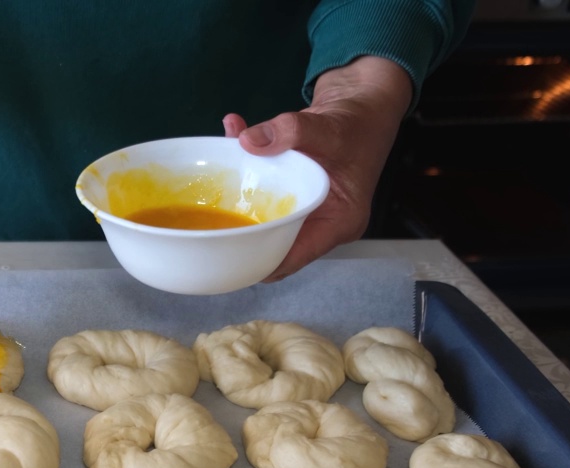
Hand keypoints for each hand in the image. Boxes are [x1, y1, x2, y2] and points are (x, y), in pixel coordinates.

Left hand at [223, 56, 412, 280]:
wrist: (363, 102)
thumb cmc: (358, 123)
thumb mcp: (328, 126)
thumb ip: (291, 131)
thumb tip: (247, 141)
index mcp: (337, 223)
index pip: (292, 259)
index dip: (258, 263)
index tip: (223, 256)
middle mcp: (320, 223)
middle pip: (272, 245)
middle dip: (240, 237)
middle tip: (205, 226)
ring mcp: (304, 209)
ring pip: (262, 218)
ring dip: (236, 199)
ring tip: (211, 183)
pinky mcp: (291, 192)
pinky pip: (261, 192)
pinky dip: (244, 169)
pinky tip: (230, 139)